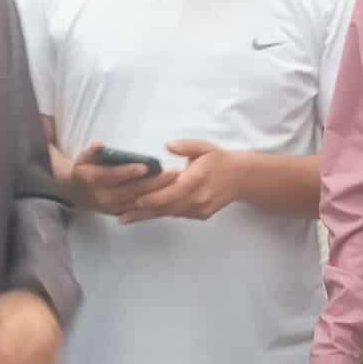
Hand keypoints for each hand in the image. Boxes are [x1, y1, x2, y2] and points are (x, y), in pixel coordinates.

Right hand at [59, 142, 177, 215]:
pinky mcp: (119, 214)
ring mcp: (111, 208)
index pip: (112, 176)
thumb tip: (99, 145)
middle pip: (131, 191)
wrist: (77, 193)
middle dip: (153, 183)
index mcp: (91, 179)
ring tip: (176, 182)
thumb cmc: (84, 169)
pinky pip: (139, 210)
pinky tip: (170, 195)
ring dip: (158, 193)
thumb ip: (92, 151)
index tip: (145, 166)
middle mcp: (102, 197)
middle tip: (173, 173)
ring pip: (138, 202)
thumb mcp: (83, 157)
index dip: (128, 172)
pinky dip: (155, 203)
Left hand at [119, 140, 240, 224]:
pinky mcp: (201, 215)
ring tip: (125, 218)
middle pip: (167, 208)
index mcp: (198, 179)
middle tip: (121, 216)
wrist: (242, 178)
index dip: (155, 197)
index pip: (174, 192)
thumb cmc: (219, 160)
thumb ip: (186, 147)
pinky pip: (177, 214)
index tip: (137, 199)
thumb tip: (168, 146)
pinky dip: (160, 214)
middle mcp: (199, 198)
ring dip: (148, 216)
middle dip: (143, 212)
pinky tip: (143, 215)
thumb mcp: (204, 147)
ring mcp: (200, 209)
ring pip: (170, 213)